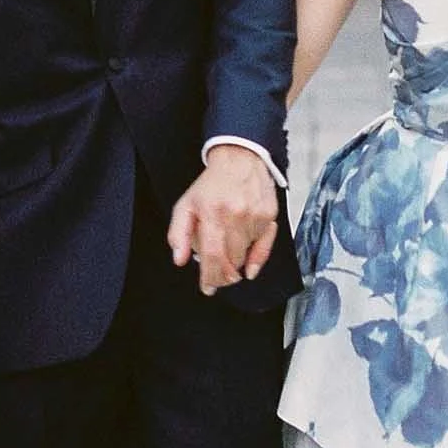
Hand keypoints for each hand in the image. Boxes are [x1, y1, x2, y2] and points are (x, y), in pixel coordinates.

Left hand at [168, 145, 278, 293]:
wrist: (239, 160)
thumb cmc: (212, 185)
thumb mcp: (185, 205)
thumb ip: (178, 234)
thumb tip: (180, 260)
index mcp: (212, 214)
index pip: (213, 256)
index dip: (210, 277)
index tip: (208, 288)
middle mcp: (236, 216)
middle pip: (232, 261)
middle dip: (223, 274)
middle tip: (217, 277)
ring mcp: (256, 217)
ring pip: (247, 255)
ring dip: (236, 260)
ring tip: (228, 249)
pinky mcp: (269, 216)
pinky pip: (264, 246)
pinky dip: (256, 258)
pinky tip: (249, 267)